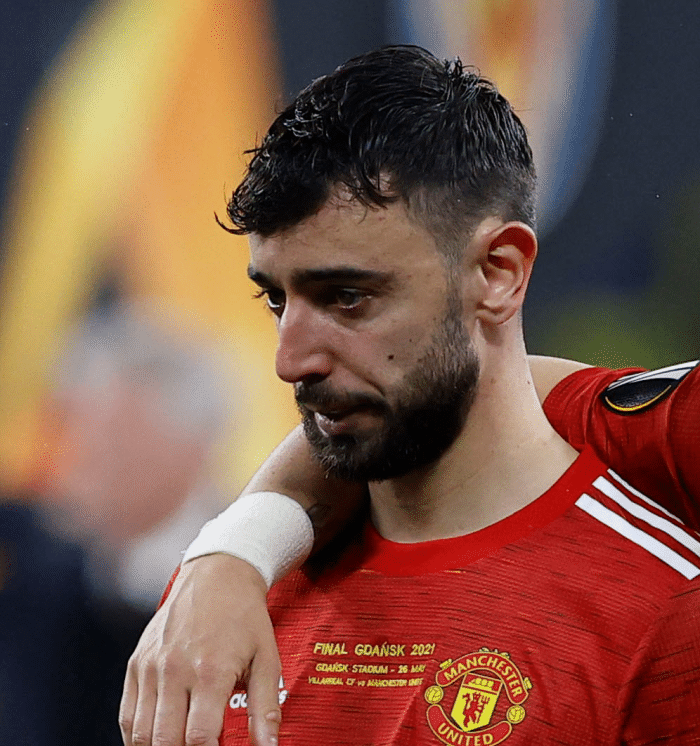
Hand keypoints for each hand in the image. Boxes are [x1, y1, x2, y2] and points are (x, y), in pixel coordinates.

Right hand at [120, 555, 281, 745]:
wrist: (218, 574)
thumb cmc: (245, 616)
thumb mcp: (267, 658)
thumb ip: (266, 708)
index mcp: (211, 670)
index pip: (200, 738)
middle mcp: (175, 669)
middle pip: (166, 741)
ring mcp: (151, 666)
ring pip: (141, 734)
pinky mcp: (136, 662)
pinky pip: (127, 714)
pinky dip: (136, 737)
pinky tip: (156, 741)